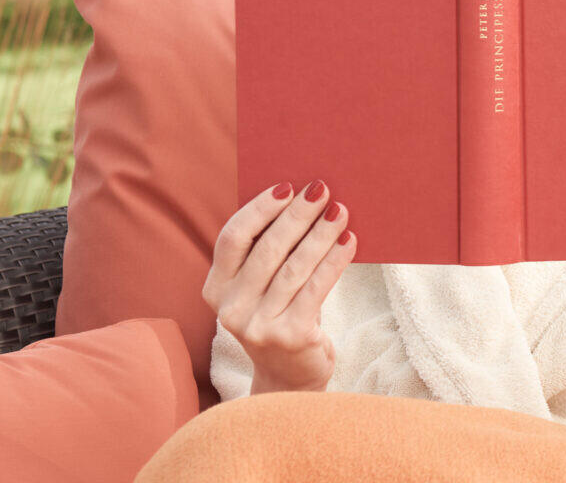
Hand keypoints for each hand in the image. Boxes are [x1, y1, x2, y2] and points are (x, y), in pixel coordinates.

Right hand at [202, 179, 356, 393]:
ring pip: (294, 267)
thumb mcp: (260, 290)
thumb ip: (266, 255)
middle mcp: (230, 309)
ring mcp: (258, 326)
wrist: (291, 379)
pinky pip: (316, 289)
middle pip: (267, 249)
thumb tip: (301, 200)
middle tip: (322, 189)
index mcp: (215, 289)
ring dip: (320, 234)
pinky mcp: (290, 336)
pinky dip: (334, 261)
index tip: (286, 187)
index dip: (259, 209)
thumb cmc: (279, 319)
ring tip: (341, 211)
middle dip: (297, 215)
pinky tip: (350, 242)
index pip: (232, 238)